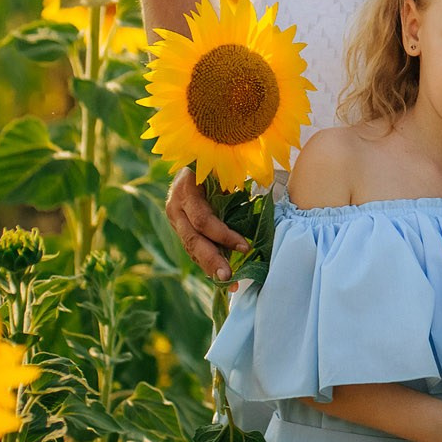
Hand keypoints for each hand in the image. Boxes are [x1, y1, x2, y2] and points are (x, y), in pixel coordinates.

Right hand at [165, 166, 247, 281]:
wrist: (194, 158)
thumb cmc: (216, 161)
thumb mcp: (223, 166)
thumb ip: (235, 180)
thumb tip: (266, 187)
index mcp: (185, 190)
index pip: (202, 220)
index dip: (223, 236)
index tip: (245, 247)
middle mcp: (175, 208)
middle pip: (193, 240)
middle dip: (212, 261)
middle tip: (229, 278)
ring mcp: (176, 220)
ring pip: (192, 249)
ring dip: (211, 267)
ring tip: (231, 283)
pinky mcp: (181, 229)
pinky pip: (194, 249)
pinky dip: (209, 263)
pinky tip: (224, 278)